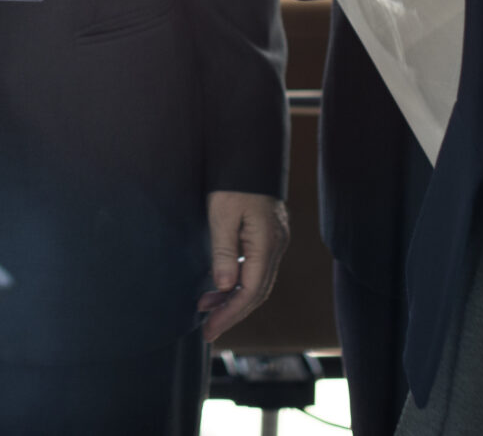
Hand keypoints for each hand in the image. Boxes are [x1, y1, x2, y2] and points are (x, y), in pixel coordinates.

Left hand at [200, 190, 289, 343]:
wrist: (248, 151)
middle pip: (257, 291)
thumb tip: (224, 286)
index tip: (210, 329)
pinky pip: (255, 267)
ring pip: (257, 280)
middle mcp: (276, 245)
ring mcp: (274, 240)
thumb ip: (224, 252)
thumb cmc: (232, 181)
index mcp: (267, 243)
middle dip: (232, 312)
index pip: (251, 291)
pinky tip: (220, 284)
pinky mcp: (267, 235)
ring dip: (232, 297)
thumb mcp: (222, 215)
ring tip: (206, 307)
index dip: (231, 313)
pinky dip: (237, 280)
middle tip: (208, 330)